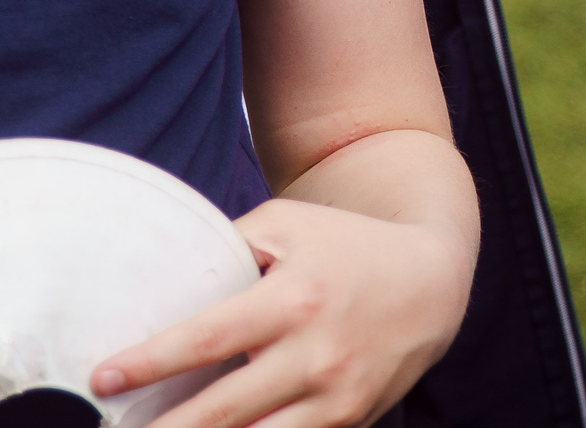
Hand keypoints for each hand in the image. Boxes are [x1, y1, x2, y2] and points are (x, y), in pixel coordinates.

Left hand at [93, 196, 472, 427]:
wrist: (435, 279)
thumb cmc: (347, 245)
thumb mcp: (291, 226)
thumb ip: (229, 247)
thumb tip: (160, 279)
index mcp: (297, 298)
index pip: (210, 338)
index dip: (151, 363)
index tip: (103, 378)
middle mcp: (319, 353)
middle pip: (221, 413)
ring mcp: (337, 396)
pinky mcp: (350, 422)